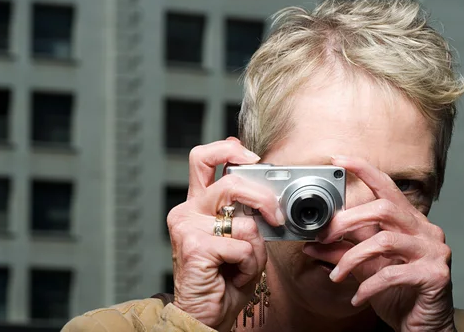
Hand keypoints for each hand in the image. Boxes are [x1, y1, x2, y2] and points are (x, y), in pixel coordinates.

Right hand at [166, 138, 283, 331]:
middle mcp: (188, 211)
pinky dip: (248, 264)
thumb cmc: (223, 278)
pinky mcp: (195, 246)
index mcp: (197, 204)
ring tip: (245, 262)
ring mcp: (187, 227)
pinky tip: (234, 275)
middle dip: (262, 197)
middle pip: (229, 181)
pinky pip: (241, 246)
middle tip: (275, 214)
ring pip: (242, 220)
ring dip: (255, 246)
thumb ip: (246, 214)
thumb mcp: (239, 238)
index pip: (204, 159)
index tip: (253, 158)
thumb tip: (269, 196)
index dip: (229, 149)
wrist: (205, 315)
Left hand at [311, 156, 454, 330]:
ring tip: (336, 276)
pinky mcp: (435, 275)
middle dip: (347, 221)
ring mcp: (433, 251)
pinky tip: (356, 297)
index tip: (337, 159)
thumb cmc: (396, 291)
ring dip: (351, 258)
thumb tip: (310, 245)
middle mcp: (425, 230)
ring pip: (384, 241)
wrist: (424, 325)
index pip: (386, 186)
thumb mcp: (365, 267)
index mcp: (409, 221)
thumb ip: (340, 252)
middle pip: (382, 209)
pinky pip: (392, 273)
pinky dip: (368, 285)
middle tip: (323, 237)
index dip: (363, 170)